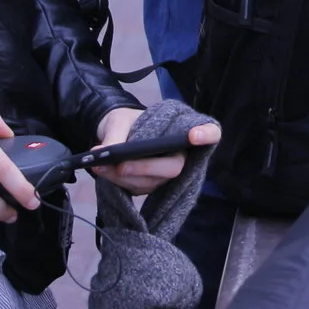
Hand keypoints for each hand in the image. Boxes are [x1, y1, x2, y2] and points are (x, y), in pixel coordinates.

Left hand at [89, 104, 220, 194]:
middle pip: (173, 168)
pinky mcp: (150, 187)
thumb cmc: (126, 121)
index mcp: (182, 132)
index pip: (210, 133)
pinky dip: (117, 181)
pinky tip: (101, 171)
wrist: (115, 133)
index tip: (195, 136)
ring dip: (123, 177)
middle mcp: (180, 156)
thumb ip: (115, 135)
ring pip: (151, 182)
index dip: (207, 135)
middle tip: (120, 165)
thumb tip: (105, 152)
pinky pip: (137, 188)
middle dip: (145, 168)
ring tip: (99, 165)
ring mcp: (165, 175)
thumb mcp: (118, 120)